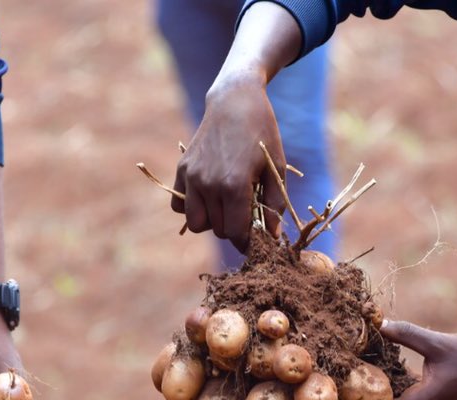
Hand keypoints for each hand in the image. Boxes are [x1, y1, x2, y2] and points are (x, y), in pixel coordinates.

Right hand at [172, 72, 286, 251]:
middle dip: (233, 228)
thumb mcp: (276, 168)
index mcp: (234, 185)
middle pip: (218, 230)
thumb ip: (274, 206)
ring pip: (196, 223)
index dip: (248, 241)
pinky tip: (208, 196)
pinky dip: (192, 207)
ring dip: (212, 221)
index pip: (236, 233)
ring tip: (227, 206)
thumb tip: (273, 238)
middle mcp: (208, 184)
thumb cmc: (262, 133)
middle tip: (246, 213)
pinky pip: (179, 206)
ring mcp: (192, 177)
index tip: (257, 238)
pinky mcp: (182, 170)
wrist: (234, 100)